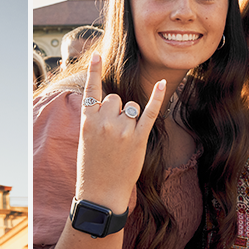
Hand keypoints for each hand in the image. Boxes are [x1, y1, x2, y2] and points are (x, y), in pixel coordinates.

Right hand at [72, 53, 168, 213]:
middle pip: (116, 98)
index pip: (91, 91)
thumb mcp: (85, 139)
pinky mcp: (139, 139)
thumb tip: (114, 102)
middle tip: (111, 134)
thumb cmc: (92, 167)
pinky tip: (163, 84)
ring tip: (122, 140)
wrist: (100, 193)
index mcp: (87, 121)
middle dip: (116, 110)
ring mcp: (122, 130)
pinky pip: (149, 113)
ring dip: (129, 117)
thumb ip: (96, 119)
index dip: (93, 72)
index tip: (96, 55)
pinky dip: (157, 98)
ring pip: (130, 106)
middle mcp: (104, 122)